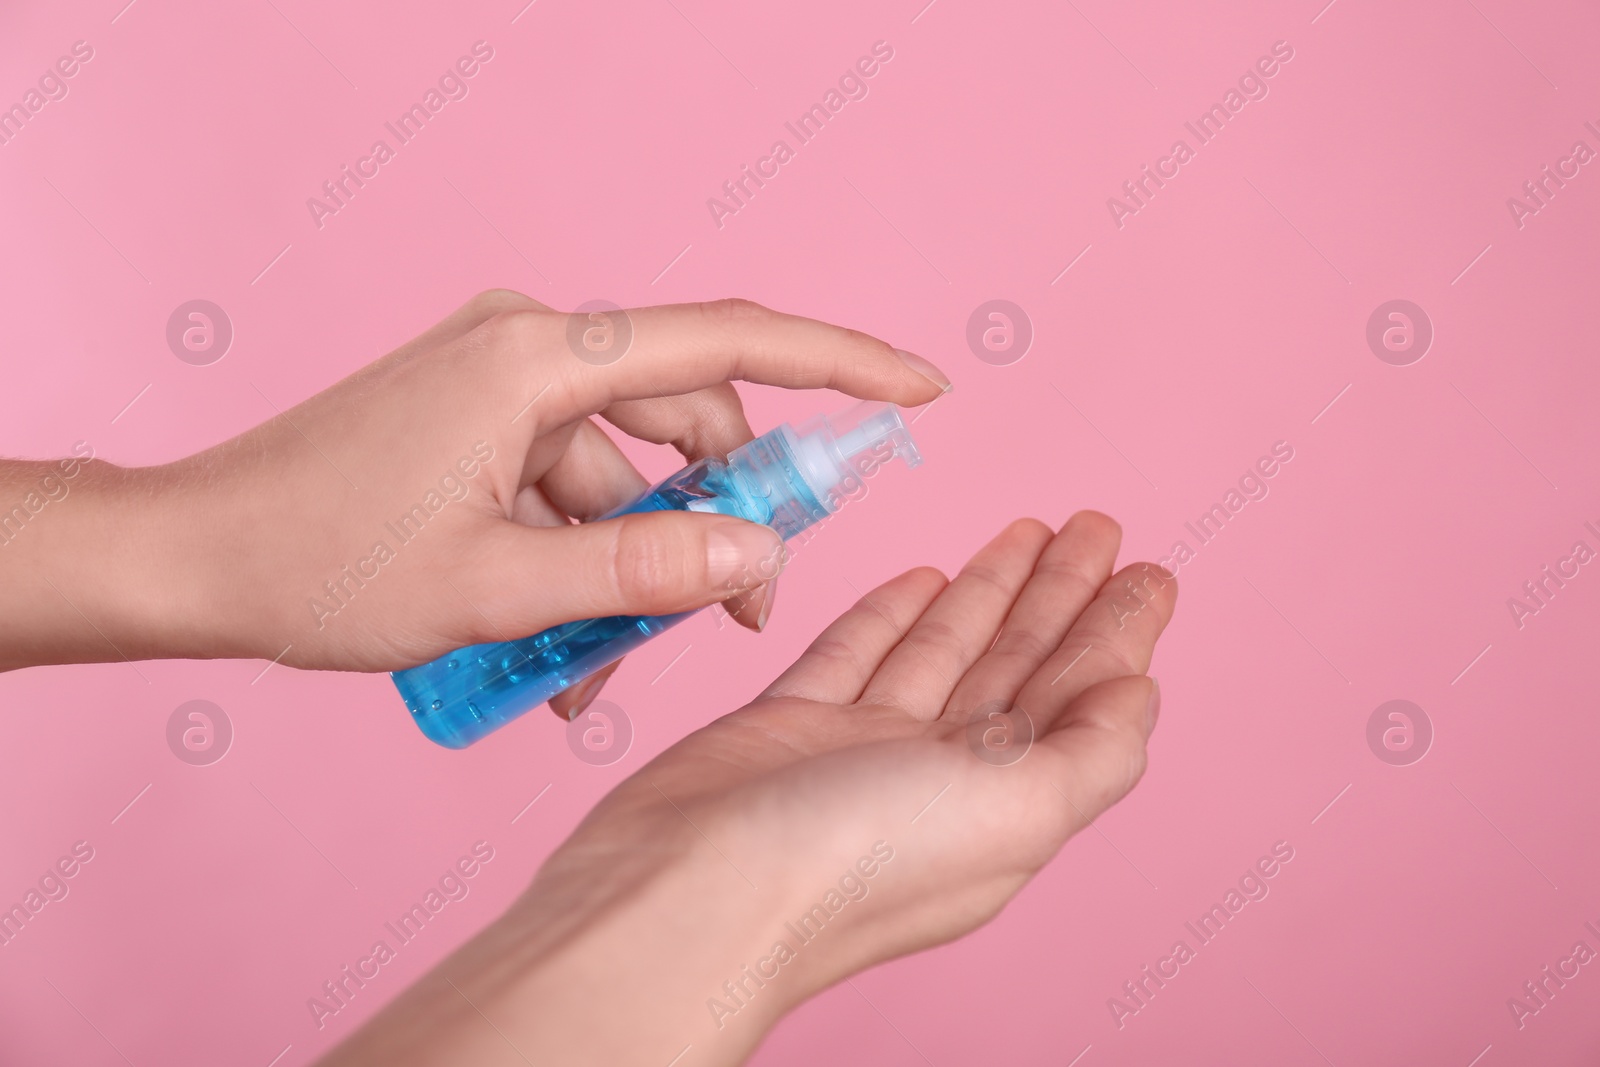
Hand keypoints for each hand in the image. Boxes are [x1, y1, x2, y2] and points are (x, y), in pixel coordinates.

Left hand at [0, 291, 949, 715]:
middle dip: (711, 527)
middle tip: (730, 625)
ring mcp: (499, 383)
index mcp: (540, 358)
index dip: (841, 363)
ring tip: (585, 670)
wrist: (189, 558)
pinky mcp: (476, 421)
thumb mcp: (497, 589)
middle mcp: (530, 347)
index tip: (921, 389)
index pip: (728, 342)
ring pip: (623, 476)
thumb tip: (757, 558)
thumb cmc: (320, 565)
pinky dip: (577, 560)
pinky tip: (549, 644)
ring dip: (629, 568)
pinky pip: (567, 489)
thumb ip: (639, 575)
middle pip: (682, 424)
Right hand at [319, 513, 1175, 1065]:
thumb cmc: (853, 864)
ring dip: (990, 590)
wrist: (691, 891)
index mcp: (1003, 806)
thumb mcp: (1016, 811)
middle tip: (1099, 526)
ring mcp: (860, 751)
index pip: (1077, 701)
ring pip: (942, 651)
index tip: (1152, 571)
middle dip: (1061, 596)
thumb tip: (1140, 692)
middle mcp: (937, 781)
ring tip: (1032, 530)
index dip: (1117, 634)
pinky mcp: (789, 727)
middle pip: (1016, 667)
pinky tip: (927, 576)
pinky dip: (893, 616)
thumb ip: (1091, 753)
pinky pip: (857, 655)